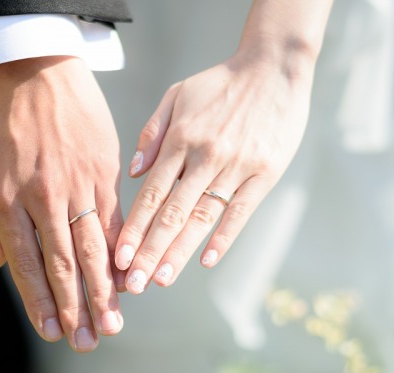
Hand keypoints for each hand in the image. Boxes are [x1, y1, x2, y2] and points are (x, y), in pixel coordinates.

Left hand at [0, 56, 123, 351]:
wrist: (37, 72)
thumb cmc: (0, 123)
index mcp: (8, 201)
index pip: (26, 265)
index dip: (40, 303)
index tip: (51, 333)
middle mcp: (44, 199)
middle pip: (63, 265)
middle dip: (75, 310)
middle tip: (87, 344)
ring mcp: (78, 186)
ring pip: (92, 250)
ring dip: (102, 293)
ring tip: (112, 325)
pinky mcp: (104, 173)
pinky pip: (113, 221)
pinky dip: (119, 254)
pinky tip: (126, 280)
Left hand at [115, 47, 316, 293]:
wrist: (275, 67)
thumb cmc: (219, 84)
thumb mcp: (177, 96)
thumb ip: (152, 134)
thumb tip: (133, 173)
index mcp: (180, 140)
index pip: (150, 194)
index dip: (134, 229)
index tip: (118, 258)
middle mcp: (205, 156)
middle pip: (172, 213)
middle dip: (150, 251)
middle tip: (134, 284)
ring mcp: (236, 166)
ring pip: (202, 216)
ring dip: (180, 251)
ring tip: (162, 279)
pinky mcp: (264, 173)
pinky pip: (241, 210)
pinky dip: (224, 236)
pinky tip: (206, 260)